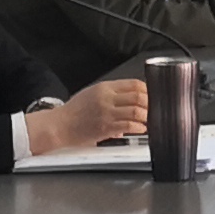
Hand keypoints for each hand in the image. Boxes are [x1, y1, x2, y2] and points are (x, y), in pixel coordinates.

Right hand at [36, 78, 150, 154]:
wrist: (59, 125)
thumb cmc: (73, 112)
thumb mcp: (92, 94)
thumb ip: (111, 96)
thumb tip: (129, 102)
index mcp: (105, 87)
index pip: (134, 84)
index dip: (147, 90)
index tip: (152, 96)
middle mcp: (107, 98)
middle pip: (139, 96)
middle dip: (151, 103)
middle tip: (155, 109)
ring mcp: (107, 113)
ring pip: (137, 111)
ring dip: (147, 116)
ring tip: (149, 120)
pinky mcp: (106, 127)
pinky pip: (129, 125)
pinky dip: (139, 127)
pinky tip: (141, 129)